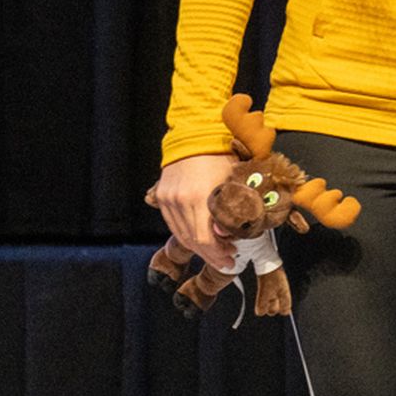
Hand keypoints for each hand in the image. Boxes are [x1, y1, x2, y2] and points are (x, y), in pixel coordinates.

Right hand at [145, 153, 239, 272]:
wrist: (195, 135)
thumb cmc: (220, 155)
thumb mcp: (234, 179)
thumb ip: (232, 208)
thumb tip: (227, 234)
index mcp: (200, 196)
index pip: (205, 238)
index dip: (218, 253)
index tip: (231, 259)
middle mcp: (180, 200)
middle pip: (192, 240)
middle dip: (211, 255)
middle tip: (226, 260)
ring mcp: (168, 199)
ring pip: (180, 234)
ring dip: (198, 247)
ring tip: (216, 251)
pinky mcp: (162, 196)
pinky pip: (172, 223)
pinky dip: (185, 234)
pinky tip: (199, 238)